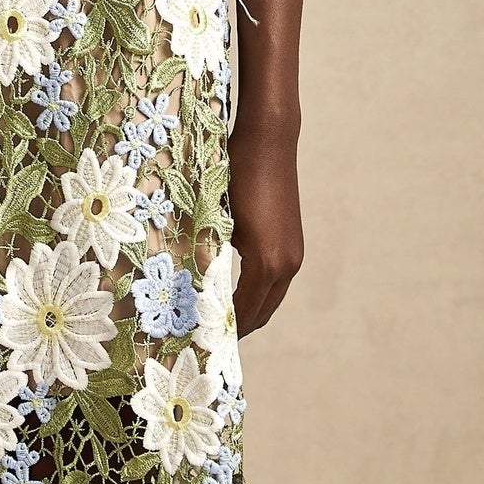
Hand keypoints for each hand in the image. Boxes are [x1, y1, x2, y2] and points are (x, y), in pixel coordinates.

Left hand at [224, 111, 302, 337]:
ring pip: (271, 297)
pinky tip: (234, 291)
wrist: (268, 140)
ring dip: (249, 310)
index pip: (244, 313)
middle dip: (238, 327)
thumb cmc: (237, 174)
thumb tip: (189, 288)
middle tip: (207, 338)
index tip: (202, 343)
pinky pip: (275, 280)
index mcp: (267, 264)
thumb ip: (207, 255)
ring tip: (217, 318)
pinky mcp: (293, 242)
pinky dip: (257, 292)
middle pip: (262, 312)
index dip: (224, 330)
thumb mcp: (216, 218)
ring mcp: (294, 254)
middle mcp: (287, 265)